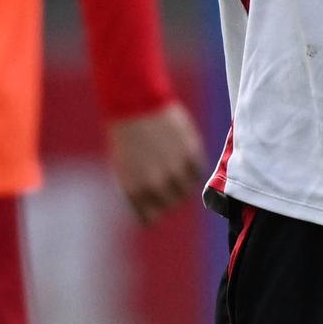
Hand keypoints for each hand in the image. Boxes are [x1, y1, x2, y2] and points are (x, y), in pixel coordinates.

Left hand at [107, 101, 206, 224]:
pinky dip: (192, 167)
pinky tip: (181, 154)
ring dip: (181, 181)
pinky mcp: (191, 156)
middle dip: (168, 195)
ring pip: (186, 191)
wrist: (136, 105)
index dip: (153, 209)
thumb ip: (141, 192)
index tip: (154, 200)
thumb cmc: (127, 138)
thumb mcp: (125, 170)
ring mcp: (175, 172)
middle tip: (164, 177)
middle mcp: (156, 186)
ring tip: (173, 164)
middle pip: (171, 205)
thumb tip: (158, 206)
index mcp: (135, 192)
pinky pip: (197, 173)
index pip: (151, 218)